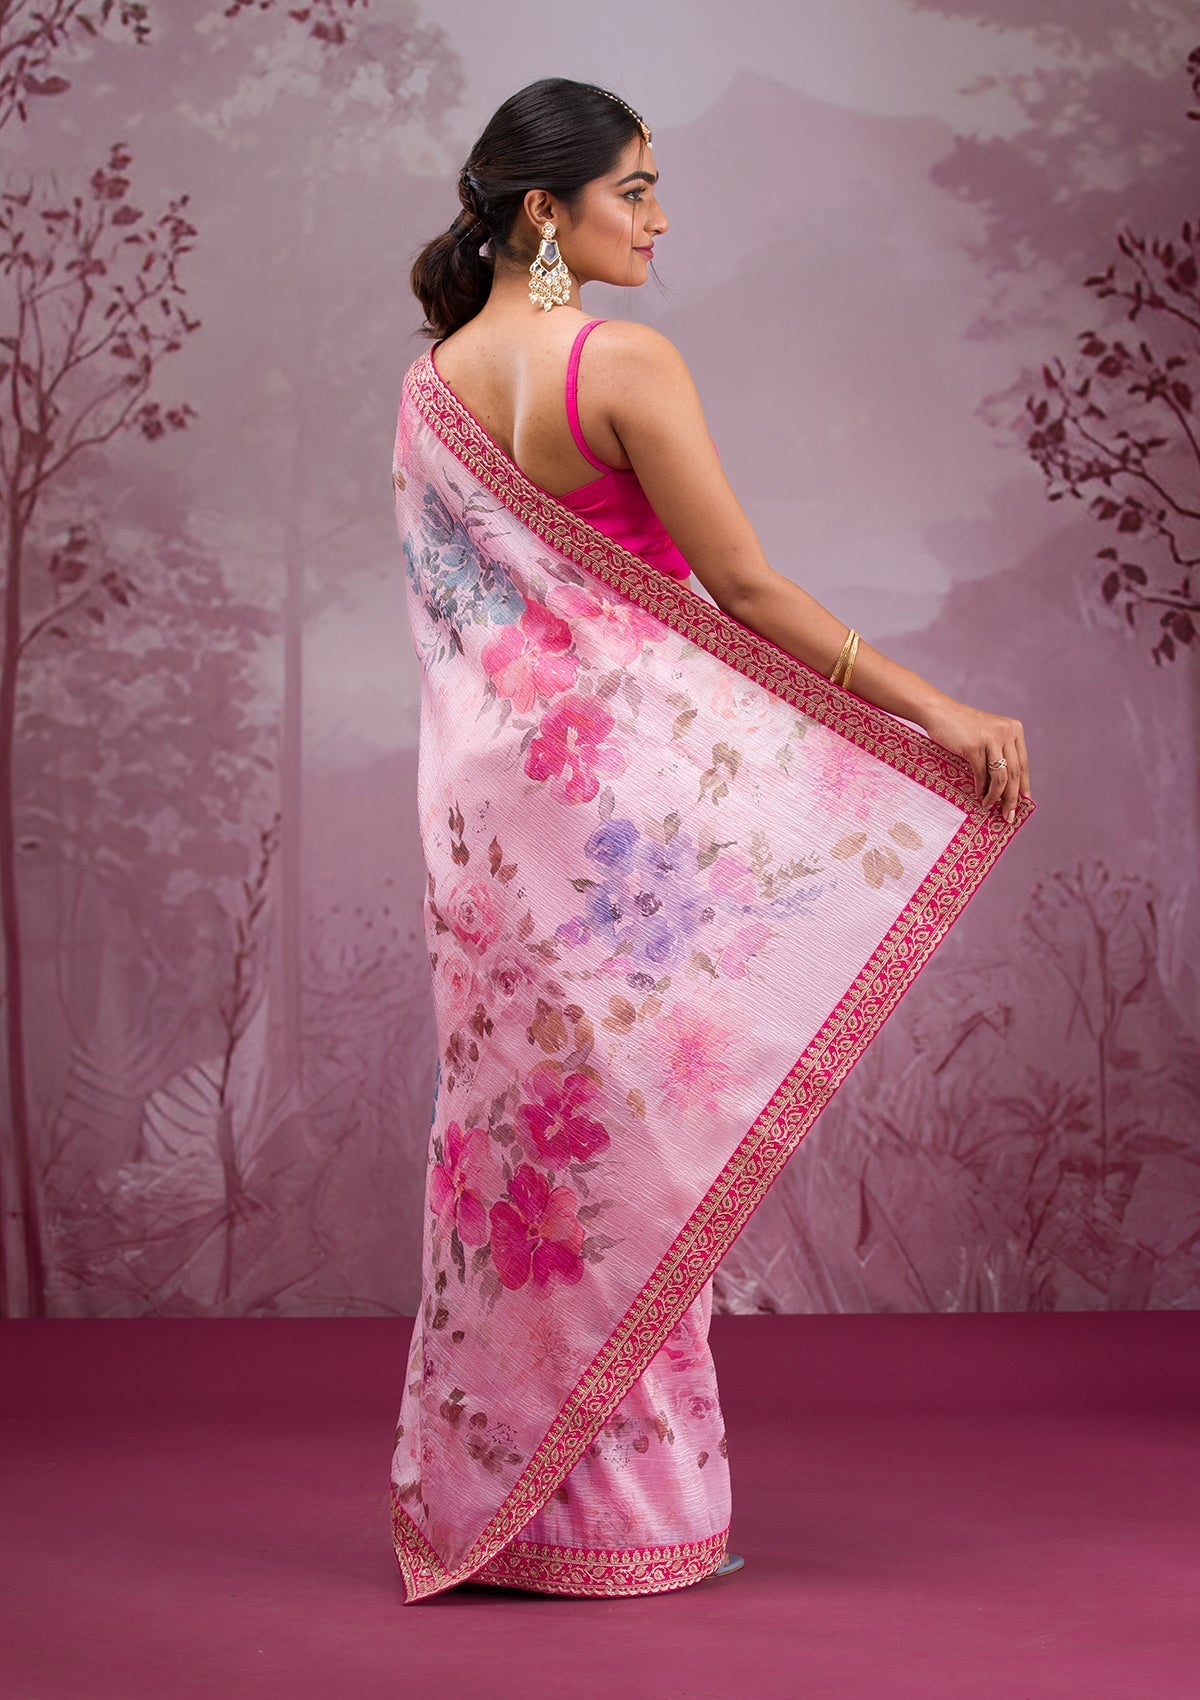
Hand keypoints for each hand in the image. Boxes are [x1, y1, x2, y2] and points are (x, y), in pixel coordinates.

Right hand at [920, 700, 1030, 821]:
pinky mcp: (974, 745)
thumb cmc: (962, 728)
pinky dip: (981, 788)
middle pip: (1015, 772)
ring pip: (1001, 776)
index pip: (1024, 764)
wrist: (939, 712)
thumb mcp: (988, 736)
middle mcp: (1006, 732)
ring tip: (989, 807)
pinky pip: (982, 774)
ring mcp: (991, 738)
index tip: (1024, 804)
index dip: (1024, 786)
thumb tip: (1008, 788)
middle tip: (1009, 815)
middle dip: (1012, 797)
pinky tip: (979, 796)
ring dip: (996, 796)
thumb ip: (1000, 753)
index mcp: (1014, 729)